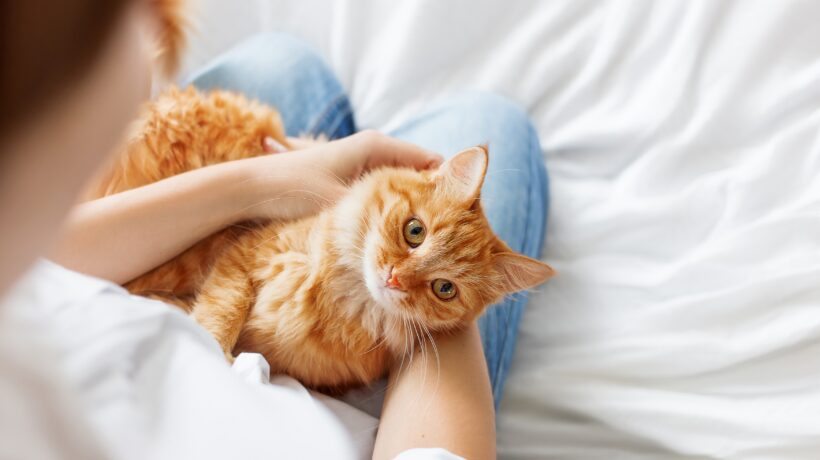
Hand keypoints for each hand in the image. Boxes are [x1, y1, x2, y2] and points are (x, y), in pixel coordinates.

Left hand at [238, 131, 442, 220]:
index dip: (449, 187)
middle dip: (433, 198)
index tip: (460, 217)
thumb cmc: (296, 190)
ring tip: (425, 236)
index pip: (431, 161)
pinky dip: (394, 207)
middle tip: (447, 232)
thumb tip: (416, 233)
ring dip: (413, 205)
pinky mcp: (350, 176)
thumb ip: (384, 212)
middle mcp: (373, 148)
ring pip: (402, 183)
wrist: (251, 187)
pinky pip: (385, 189)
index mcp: (377, 146)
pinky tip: (396, 231)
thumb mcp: (345, 205)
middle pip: (419, 172)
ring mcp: (361, 161)